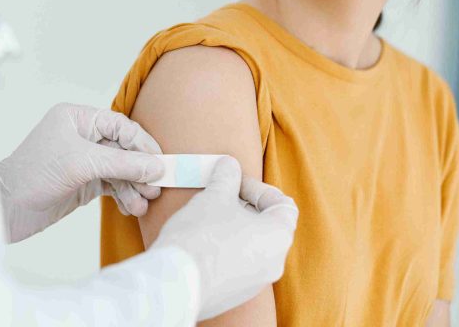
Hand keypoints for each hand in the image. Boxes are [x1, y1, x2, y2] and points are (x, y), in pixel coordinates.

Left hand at [0, 103, 164, 242]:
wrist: (6, 208)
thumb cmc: (34, 175)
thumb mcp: (82, 164)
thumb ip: (122, 164)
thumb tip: (157, 167)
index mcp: (77, 118)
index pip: (120, 125)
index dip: (143, 143)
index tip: (161, 162)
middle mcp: (81, 136)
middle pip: (123, 148)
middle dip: (140, 169)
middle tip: (155, 188)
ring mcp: (83, 160)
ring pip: (119, 169)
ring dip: (133, 187)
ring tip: (143, 204)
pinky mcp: (82, 181)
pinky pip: (111, 185)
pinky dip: (123, 196)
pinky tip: (131, 208)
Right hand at [152, 156, 298, 320]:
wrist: (175, 281)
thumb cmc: (201, 235)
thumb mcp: (214, 195)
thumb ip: (226, 176)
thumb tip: (229, 165)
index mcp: (278, 237)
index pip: (283, 204)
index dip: (258, 188)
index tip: (234, 183)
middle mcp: (274, 263)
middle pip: (266, 225)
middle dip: (242, 206)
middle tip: (217, 197)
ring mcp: (255, 282)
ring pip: (250, 246)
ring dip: (231, 228)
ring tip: (204, 219)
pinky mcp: (234, 295)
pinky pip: (235, 266)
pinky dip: (222, 251)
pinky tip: (198, 243)